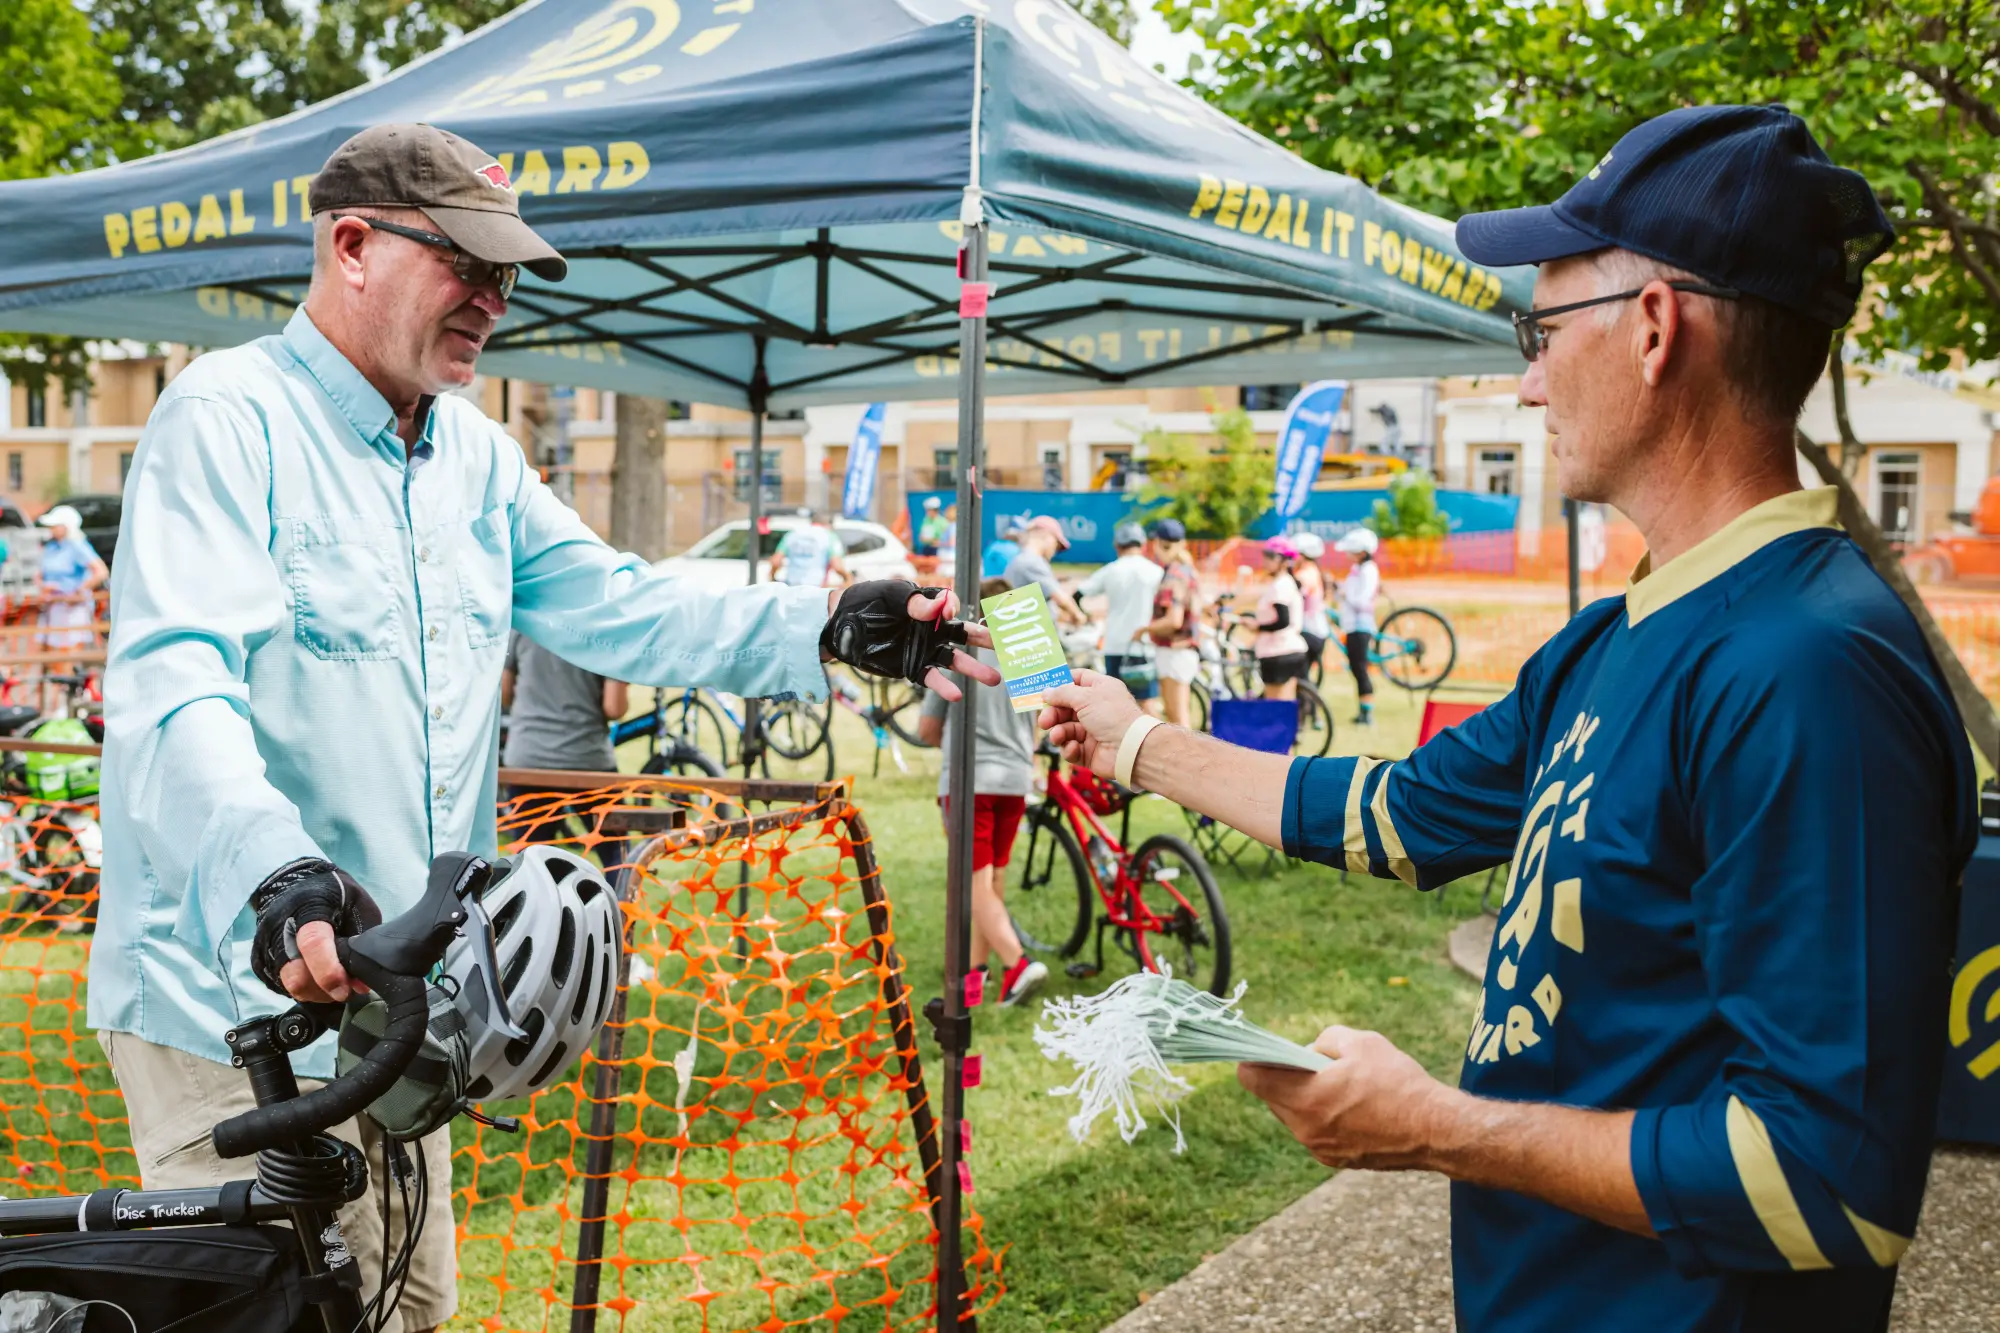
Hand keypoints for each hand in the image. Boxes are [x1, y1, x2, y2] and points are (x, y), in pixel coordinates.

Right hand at [248, 858, 380, 1002]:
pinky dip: (303, 990)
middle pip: (296, 976)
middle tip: (345, 988)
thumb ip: (362, 940)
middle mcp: (279, 930)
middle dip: (324, 990)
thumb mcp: (357, 904)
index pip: (313, 944)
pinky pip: (281, 987)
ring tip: (334, 983)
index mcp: (308, 910)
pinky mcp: (258, 961)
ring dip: (316, 993)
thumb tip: (362, 980)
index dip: (329, 971)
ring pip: (289, 986)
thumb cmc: (332, 892)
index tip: (344, 988)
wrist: (291, 881)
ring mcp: (265, 947)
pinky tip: (317, 978)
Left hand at [820, 582, 999, 699]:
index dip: (953, 609)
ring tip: (996, 680)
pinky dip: (945, 687)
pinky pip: (932, 679)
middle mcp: (931, 629)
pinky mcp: (911, 668)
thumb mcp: (889, 596)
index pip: (951, 607)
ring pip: (955, 660)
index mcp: (927, 606)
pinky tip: (957, 696)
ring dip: (974, 670)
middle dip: (986, 642)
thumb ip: (915, 601)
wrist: (839, 626)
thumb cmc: (865, 602)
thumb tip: (942, 606)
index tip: (949, 613)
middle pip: (964, 635)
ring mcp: (923, 649)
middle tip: (1008, 648)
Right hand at [1035, 669, 1143, 779]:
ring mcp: (1092, 731)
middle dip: (1053, 714)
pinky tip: (1074, 748)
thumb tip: (1046, 691)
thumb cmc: (1113, 716)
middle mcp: (1095, 709)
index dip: (1061, 683)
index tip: (1044, 689)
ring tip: (1058, 736)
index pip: (1078, 679)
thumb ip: (1063, 693)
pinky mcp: (1088, 752)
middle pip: (1065, 707)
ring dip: (1058, 733)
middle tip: (1044, 721)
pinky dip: (1069, 749)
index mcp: (1100, 689)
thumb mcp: (1086, 697)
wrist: (1131, 748)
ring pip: (1065, 729)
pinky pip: (1071, 749)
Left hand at [1236, 1025, 1457, 1170]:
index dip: (1254, 1059)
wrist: (1436, 1130)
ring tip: (1337, 1084)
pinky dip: (1323, 1116)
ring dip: (1305, 1098)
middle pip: (1272, 1097)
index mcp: (1304, 1098)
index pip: (1251, 1078)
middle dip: (1284, 1077)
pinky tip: (1350, 1105)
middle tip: (1312, 1064)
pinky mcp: (1335, 1160)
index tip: (1266, 1051)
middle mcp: (1305, 1129)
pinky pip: (1315, 1131)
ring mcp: (1319, 1148)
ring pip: (1294, 1115)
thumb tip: (1308, 1053)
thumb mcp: (1360, 1042)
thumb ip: (1324, 1041)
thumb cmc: (1398, 1083)